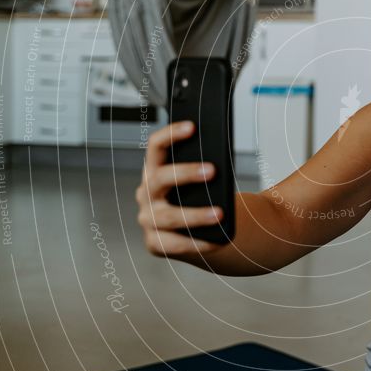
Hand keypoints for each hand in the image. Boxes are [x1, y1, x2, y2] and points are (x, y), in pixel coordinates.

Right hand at [135, 121, 225, 259]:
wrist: (194, 231)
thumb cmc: (199, 198)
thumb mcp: (200, 181)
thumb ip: (206, 169)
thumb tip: (224, 163)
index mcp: (154, 170)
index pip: (155, 146)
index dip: (171, 133)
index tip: (193, 126)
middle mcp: (146, 193)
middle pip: (160, 178)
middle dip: (186, 173)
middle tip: (213, 170)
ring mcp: (148, 219)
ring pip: (170, 216)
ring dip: (196, 215)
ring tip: (220, 213)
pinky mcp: (155, 243)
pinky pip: (175, 244)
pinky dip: (197, 242)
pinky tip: (217, 240)